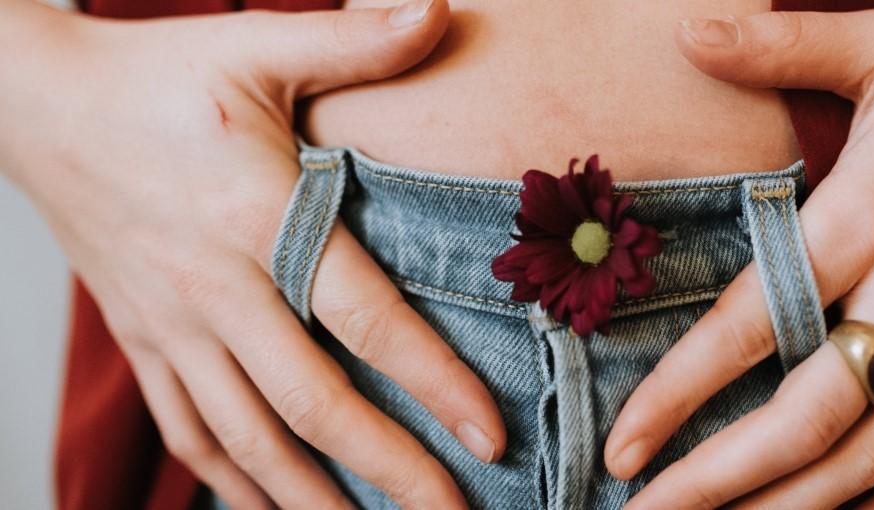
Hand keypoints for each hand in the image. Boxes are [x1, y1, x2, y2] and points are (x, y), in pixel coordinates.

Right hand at [0, 2, 504, 507]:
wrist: (37, 106)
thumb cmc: (159, 79)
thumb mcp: (259, 46)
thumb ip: (358, 42)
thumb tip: (446, 9)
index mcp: (257, 217)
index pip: (363, 319)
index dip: (433, 383)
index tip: (490, 436)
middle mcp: (215, 289)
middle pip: (311, 404)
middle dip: (390, 470)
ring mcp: (172, 327)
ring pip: (248, 439)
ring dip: (313, 499)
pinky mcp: (144, 344)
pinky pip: (189, 433)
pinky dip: (235, 483)